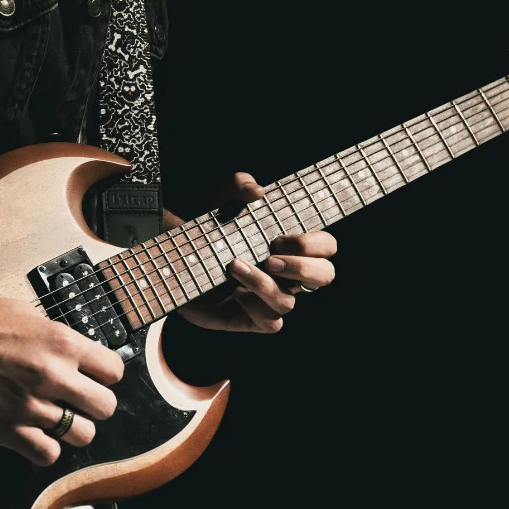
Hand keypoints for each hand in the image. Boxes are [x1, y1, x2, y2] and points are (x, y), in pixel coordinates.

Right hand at [0, 293, 124, 465]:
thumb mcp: (25, 314)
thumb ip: (55, 337)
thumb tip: (75, 351)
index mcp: (61, 342)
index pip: (114, 370)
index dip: (106, 375)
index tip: (96, 377)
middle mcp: (52, 376)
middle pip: (106, 407)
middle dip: (95, 405)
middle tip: (80, 402)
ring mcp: (30, 406)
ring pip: (83, 435)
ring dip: (73, 429)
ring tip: (57, 420)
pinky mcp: (6, 430)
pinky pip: (47, 455)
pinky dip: (45, 449)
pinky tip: (35, 435)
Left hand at [180, 172, 336, 332]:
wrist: (181, 259)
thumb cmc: (214, 230)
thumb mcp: (224, 201)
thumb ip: (241, 185)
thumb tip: (258, 191)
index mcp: (293, 247)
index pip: (327, 247)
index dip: (313, 245)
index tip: (279, 237)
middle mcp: (289, 275)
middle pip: (325, 276)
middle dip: (302, 267)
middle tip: (270, 257)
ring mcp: (272, 298)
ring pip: (289, 302)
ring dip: (263, 284)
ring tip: (235, 266)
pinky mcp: (253, 318)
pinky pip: (270, 323)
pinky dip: (254, 308)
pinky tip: (235, 292)